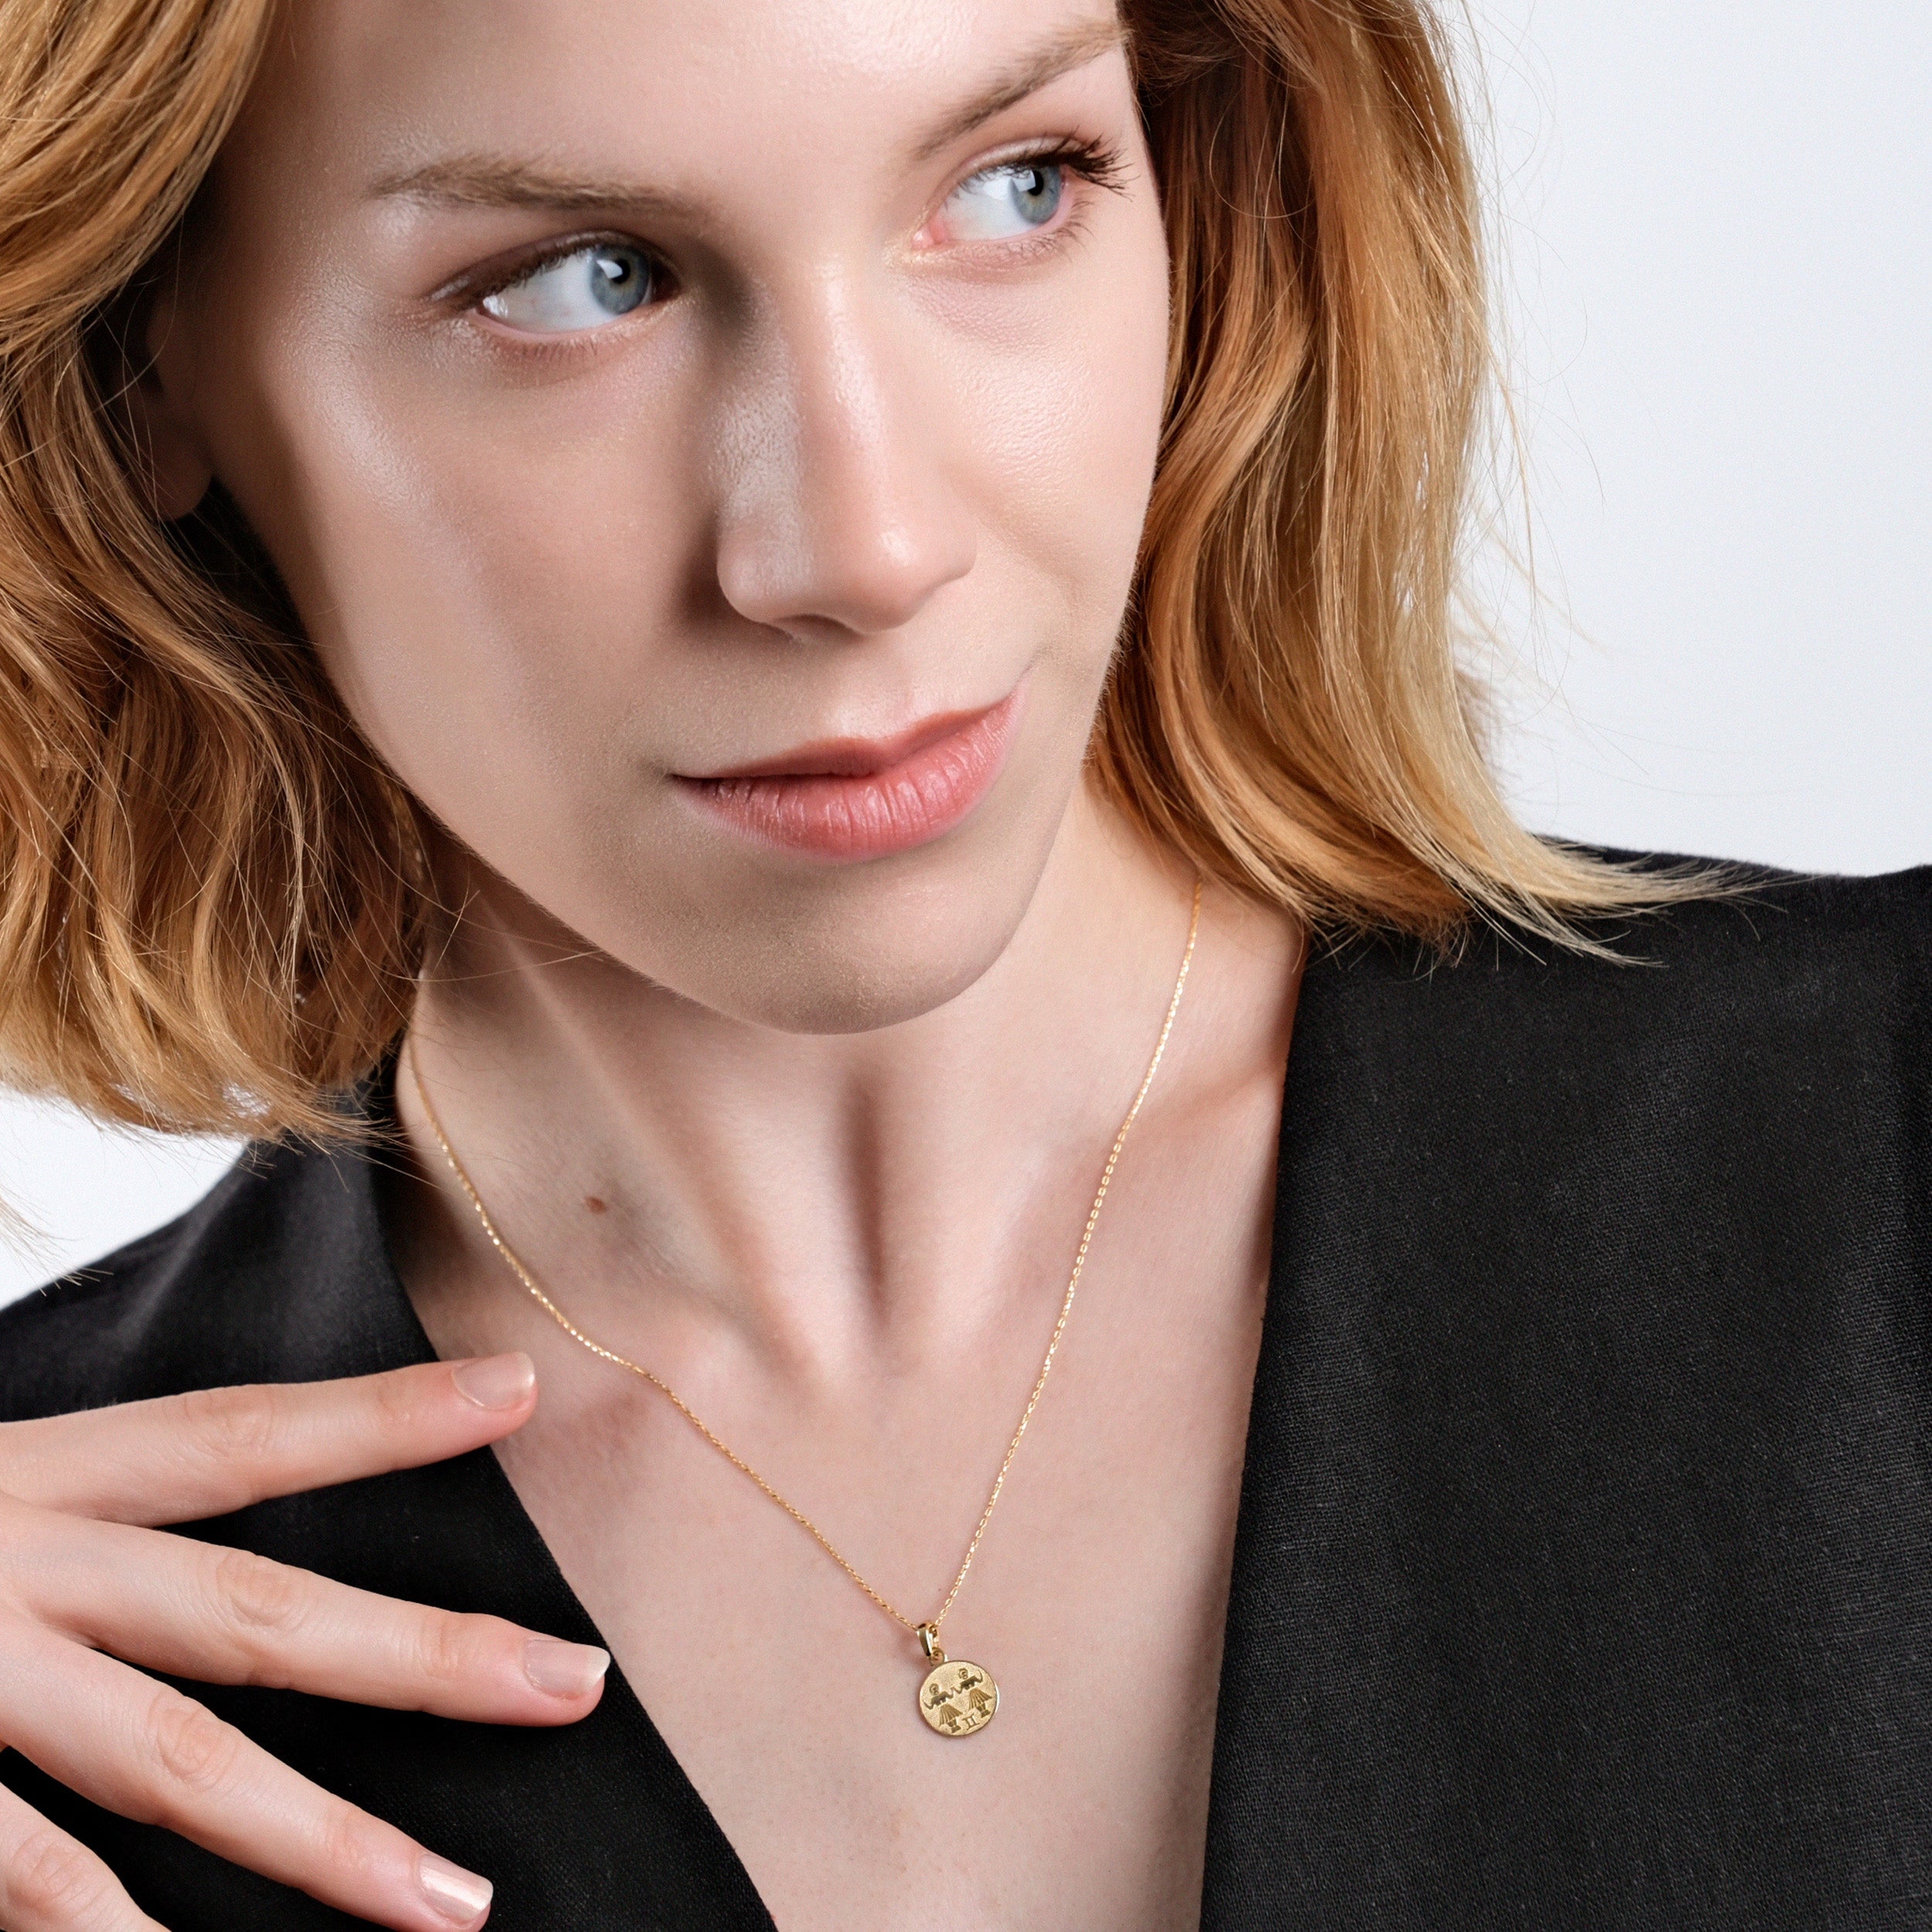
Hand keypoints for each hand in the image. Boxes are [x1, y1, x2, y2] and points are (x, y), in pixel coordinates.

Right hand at [0, 1353, 602, 1930]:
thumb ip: (69, 1526)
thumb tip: (183, 1574)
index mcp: (42, 1477)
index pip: (238, 1436)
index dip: (380, 1416)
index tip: (518, 1389)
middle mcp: (23, 1564)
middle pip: (254, 1609)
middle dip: (424, 1655)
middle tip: (577, 1683)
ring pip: (174, 1762)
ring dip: (324, 1839)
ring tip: (456, 1905)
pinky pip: (39, 1879)